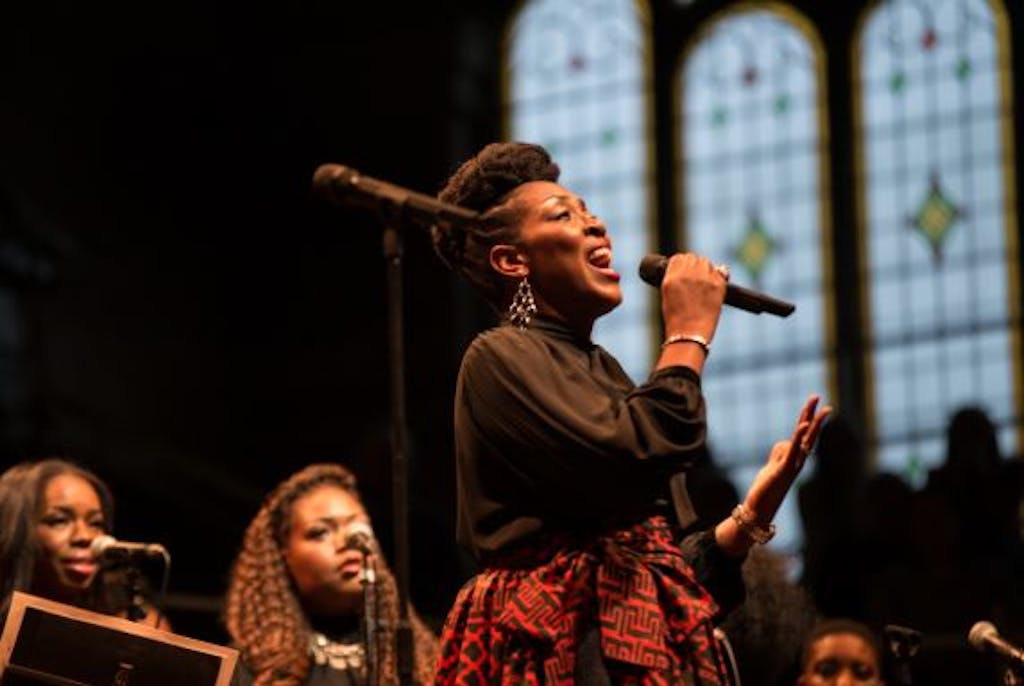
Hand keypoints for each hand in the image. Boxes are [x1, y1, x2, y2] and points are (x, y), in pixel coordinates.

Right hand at [660, 252, 726, 342]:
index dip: (682, 263)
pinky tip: (715, 285)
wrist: (690, 334)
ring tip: (704, 283)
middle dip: (693, 265)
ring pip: (706, 262)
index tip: (684, 270)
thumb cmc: (677, 320)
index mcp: (671, 278)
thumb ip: (675, 280)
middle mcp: (687, 274)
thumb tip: (689, 271)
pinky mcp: (718, 284)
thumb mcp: (667, 296)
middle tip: (695, 277)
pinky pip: (720, 271)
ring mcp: (704, 279)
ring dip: (705, 268)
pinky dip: (718, 275)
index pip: (678, 258)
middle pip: (692, 258)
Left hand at [743, 394, 831, 523]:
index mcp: (795, 458)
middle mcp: (798, 461)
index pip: (805, 435)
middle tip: (819, 397)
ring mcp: (793, 464)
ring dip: (808, 420)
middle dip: (813, 414)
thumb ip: (780, 453)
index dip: (810, 419)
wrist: (760, 510)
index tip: (816, 404)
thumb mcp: (773, 465)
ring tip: (813, 403)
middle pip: (808, 433)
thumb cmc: (766, 489)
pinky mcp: (784, 469)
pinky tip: (803, 424)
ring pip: (802, 438)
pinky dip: (799, 436)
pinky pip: (793, 450)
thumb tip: (785, 443)